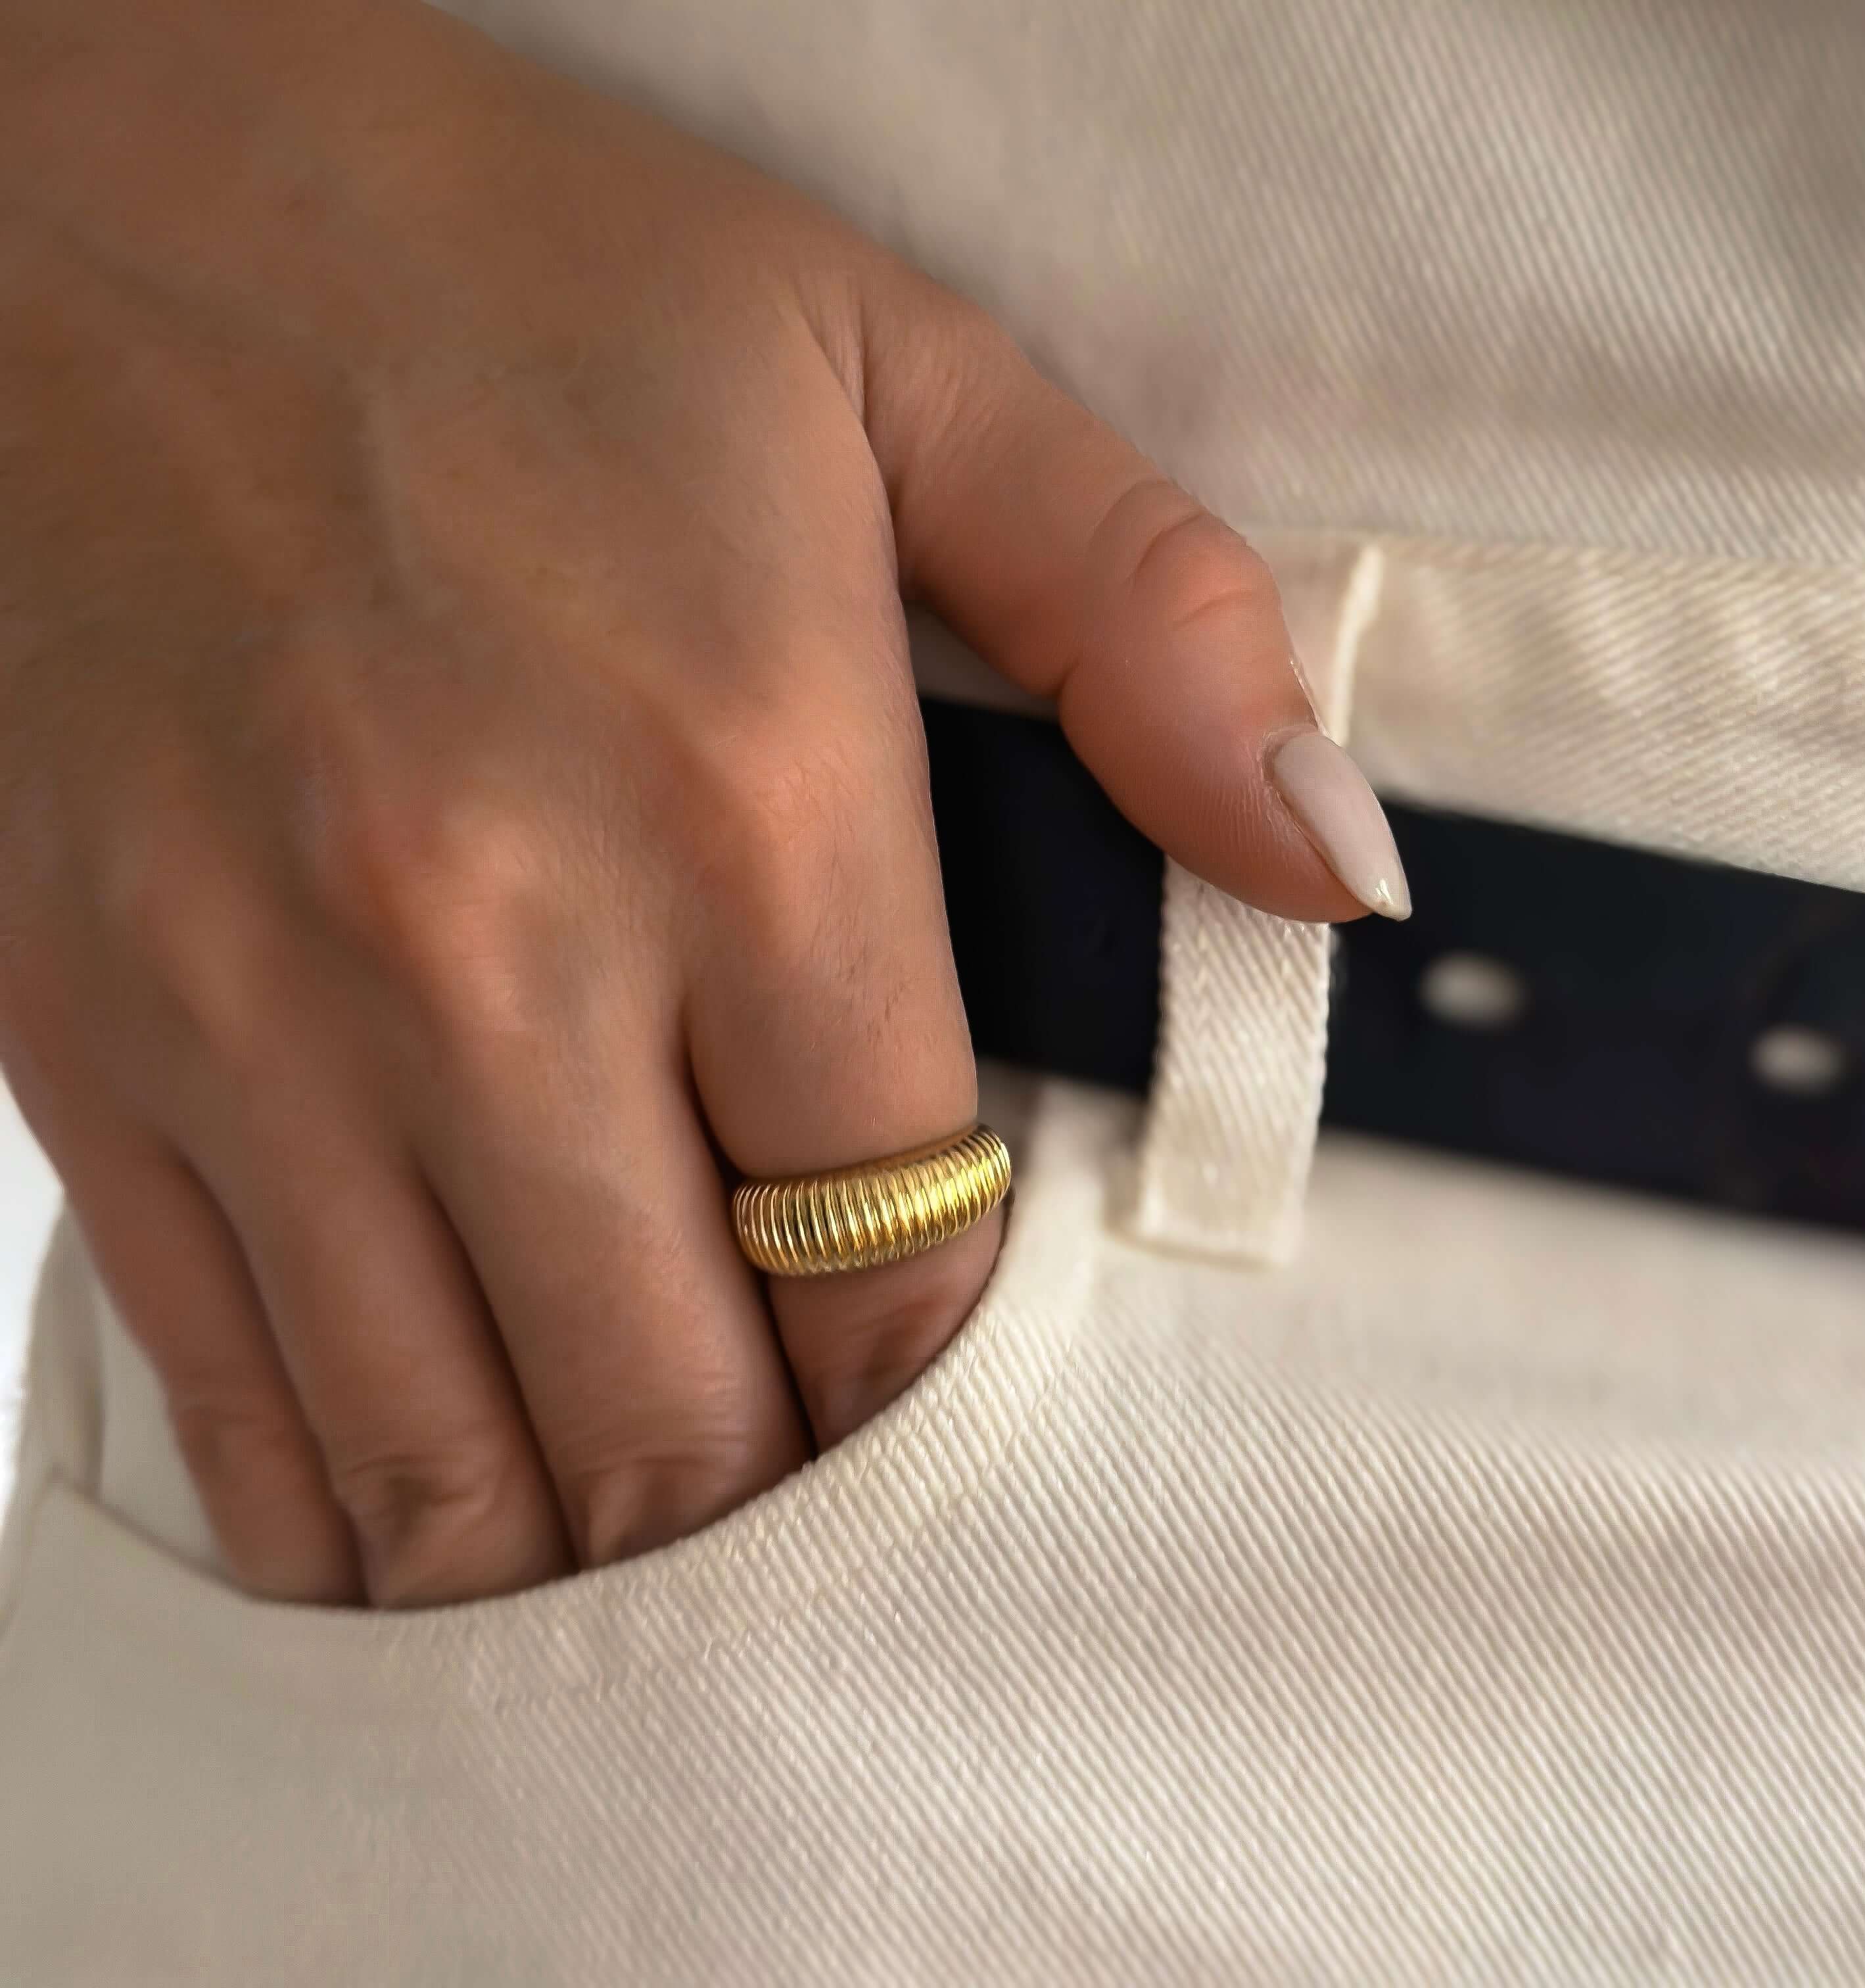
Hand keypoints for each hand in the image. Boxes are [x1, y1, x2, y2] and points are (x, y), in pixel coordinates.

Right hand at [0, 0, 1400, 1604]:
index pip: (905, 1253)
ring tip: (648, 1551)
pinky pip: (224, 1394)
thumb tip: (1338, 864)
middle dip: (780, 1508)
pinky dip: (346, 1516)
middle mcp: (489, 945)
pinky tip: (424, 1525)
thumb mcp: (884, 363)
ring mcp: (254, 1016)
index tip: (951, 1391)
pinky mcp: (80, 1039)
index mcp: (745, 792)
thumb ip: (1147, 613)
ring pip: (453, 1459)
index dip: (949, 1388)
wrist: (69, 182)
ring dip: (579, 1560)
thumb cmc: (501, 271)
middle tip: (815, 1495)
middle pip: (685, 1413)